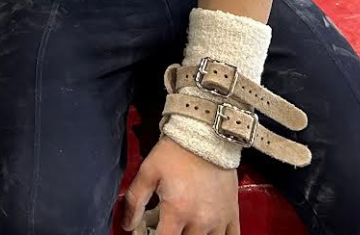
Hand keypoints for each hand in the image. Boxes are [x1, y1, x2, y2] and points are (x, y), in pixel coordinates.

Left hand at [121, 137, 239, 233]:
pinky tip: (207, 233)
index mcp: (177, 211)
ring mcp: (219, 220)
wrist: (204, 133)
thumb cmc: (175, 151)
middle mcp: (200, 221)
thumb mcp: (148, 171)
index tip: (151, 233)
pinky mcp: (232, 214)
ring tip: (185, 228)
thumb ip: (135, 200)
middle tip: (169, 226)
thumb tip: (127, 224)